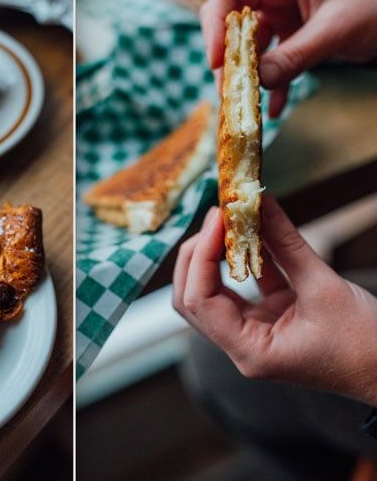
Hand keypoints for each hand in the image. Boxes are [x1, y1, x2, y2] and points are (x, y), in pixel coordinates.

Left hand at [173, 196, 376, 405]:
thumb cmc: (367, 344)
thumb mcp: (325, 287)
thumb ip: (286, 244)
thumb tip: (259, 203)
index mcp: (250, 351)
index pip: (200, 302)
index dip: (202, 257)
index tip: (216, 219)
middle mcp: (242, 346)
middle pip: (195, 297)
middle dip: (199, 254)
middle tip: (217, 215)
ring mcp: (253, 334)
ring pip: (214, 291)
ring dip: (217, 254)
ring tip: (229, 218)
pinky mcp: (268, 320)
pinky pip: (244, 287)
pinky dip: (244, 259)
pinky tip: (250, 231)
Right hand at [201, 0, 376, 116]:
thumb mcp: (336, 31)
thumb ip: (295, 56)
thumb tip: (257, 82)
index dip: (215, 25)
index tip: (216, 60)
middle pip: (229, 17)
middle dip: (226, 54)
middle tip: (226, 86)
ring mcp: (281, 9)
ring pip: (245, 42)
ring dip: (244, 72)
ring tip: (243, 102)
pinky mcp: (290, 30)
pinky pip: (269, 57)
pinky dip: (269, 82)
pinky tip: (273, 108)